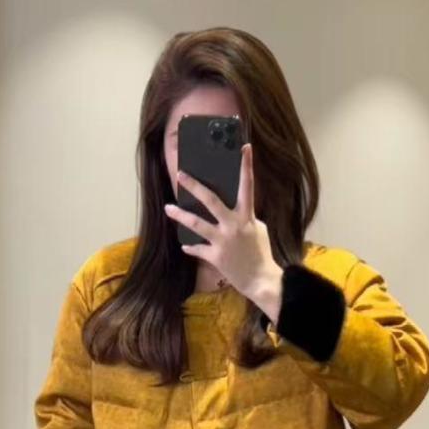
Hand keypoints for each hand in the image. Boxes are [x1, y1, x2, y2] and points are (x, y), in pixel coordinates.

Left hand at [163, 143, 281, 310]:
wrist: (260, 280)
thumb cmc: (260, 253)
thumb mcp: (257, 229)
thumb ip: (244, 216)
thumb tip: (231, 208)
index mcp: (247, 216)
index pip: (248, 186)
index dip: (246, 166)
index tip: (244, 148)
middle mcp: (233, 226)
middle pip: (211, 201)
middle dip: (194, 186)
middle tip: (180, 175)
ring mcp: (223, 241)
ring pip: (197, 224)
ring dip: (180, 215)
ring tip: (168, 208)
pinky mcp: (215, 257)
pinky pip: (198, 249)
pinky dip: (191, 247)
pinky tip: (184, 244)